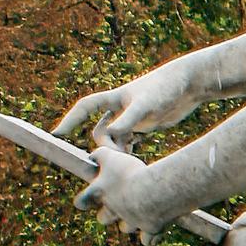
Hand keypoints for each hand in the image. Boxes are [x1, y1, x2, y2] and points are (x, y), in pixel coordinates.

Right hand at [55, 53, 202, 146]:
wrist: (188, 84)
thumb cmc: (166, 89)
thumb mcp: (146, 105)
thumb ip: (128, 120)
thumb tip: (109, 135)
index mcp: (116, 98)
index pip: (85, 107)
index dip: (70, 120)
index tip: (57, 135)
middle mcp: (120, 108)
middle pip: (100, 131)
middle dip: (105, 145)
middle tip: (118, 158)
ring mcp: (132, 118)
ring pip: (114, 139)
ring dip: (116, 151)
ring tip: (129, 161)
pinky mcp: (145, 125)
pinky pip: (128, 141)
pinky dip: (127, 151)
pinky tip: (134, 160)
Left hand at [79, 138, 193, 238]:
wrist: (153, 194)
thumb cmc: (129, 173)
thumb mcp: (111, 156)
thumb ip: (99, 155)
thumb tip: (92, 157)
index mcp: (101, 192)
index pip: (81, 201)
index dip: (82, 201)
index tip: (83, 202)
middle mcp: (113, 210)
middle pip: (103, 219)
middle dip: (106, 215)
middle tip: (116, 206)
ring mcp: (131, 221)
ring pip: (126, 228)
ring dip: (131, 223)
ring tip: (140, 214)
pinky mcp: (149, 229)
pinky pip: (148, 239)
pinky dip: (151, 237)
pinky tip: (155, 231)